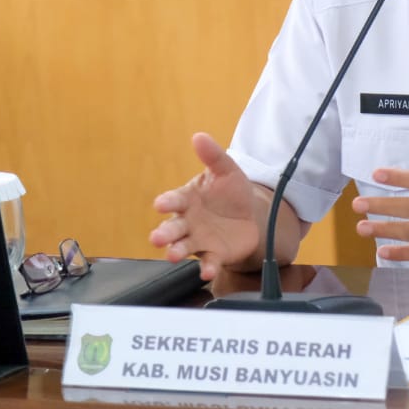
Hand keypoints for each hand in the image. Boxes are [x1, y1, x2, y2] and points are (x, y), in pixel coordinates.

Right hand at [150, 133, 262, 280]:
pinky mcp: (213, 253)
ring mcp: (198, 240)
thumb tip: (199, 136)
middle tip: (157, 238)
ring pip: (183, 247)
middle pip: (172, 228)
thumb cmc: (231, 192)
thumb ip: (213, 156)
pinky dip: (207, 267)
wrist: (250, 215)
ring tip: (172, 255)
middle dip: (164, 233)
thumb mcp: (226, 171)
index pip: (174, 200)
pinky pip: (208, 262)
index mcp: (187, 199)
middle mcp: (188, 222)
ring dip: (176, 251)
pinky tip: (207, 272)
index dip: (167, 202)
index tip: (161, 204)